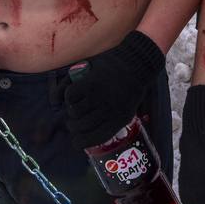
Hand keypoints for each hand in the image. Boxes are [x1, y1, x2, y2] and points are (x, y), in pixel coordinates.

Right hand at [63, 31, 164, 148]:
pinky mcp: (91, 83)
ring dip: (71, 109)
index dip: (80, 142)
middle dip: (73, 125)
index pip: (94, 139)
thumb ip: (108, 123)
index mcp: (119, 120)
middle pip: (79, 126)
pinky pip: (70, 95)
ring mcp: (99, 97)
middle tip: (73, 119)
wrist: (137, 61)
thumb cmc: (130, 87)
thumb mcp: (125, 110)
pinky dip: (68, 94)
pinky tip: (73, 92)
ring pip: (73, 111)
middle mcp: (109, 111)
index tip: (76, 139)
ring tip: (74, 104)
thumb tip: (86, 132)